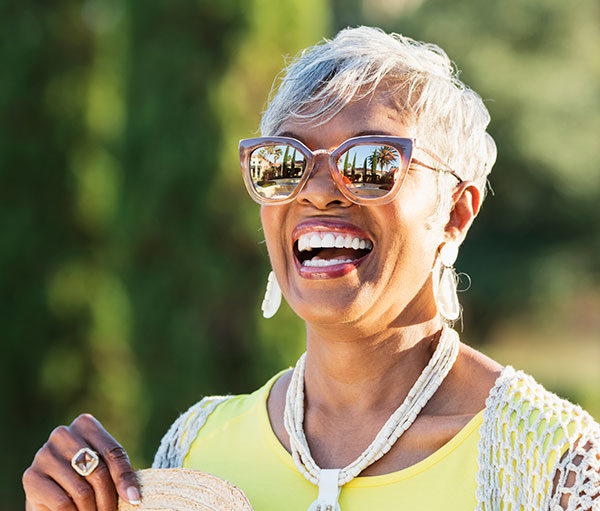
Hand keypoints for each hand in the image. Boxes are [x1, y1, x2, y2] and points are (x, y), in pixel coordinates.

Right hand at [23, 414, 140, 510]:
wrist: (50, 490)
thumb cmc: (85, 475)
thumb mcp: (105, 467)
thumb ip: (119, 474)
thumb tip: (134, 497)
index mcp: (85, 424)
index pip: (113, 453)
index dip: (125, 479)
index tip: (134, 500)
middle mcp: (62, 434)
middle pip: (98, 471)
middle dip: (108, 499)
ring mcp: (44, 454)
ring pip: (82, 491)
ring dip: (92, 510)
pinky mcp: (31, 476)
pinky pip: (62, 503)